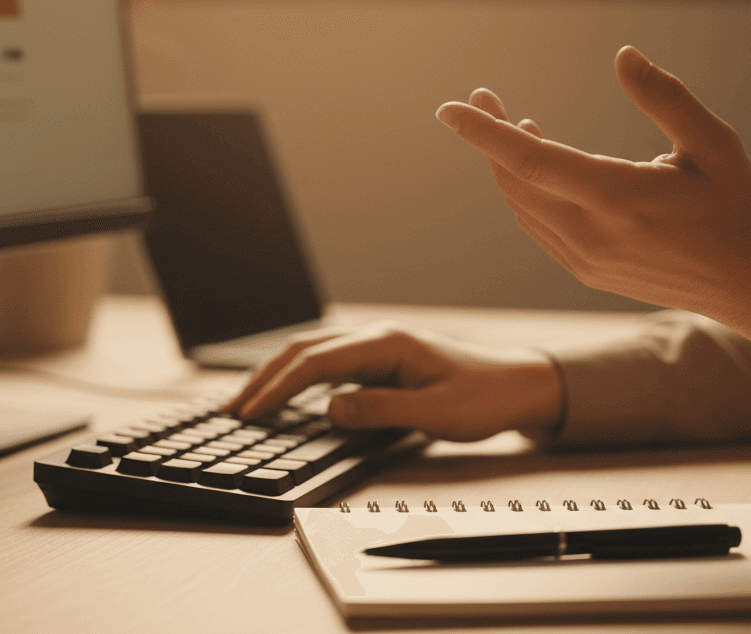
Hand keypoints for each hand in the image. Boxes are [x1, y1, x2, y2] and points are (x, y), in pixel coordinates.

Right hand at [222, 323, 563, 441]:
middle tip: (231, 409)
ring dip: (275, 375)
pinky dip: (297, 376)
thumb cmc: (484, 397)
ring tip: (247, 402)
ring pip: (311, 353)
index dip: (277, 388)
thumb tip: (331, 407)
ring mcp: (377, 346)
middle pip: (303, 350)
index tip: (251, 413)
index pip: (315, 362)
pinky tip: (286, 393)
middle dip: (262, 379)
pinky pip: (327, 363)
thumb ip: (381, 410)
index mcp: (386, 344)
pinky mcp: (380, 359)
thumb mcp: (435, 414)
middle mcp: (376, 338)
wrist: (518, 384)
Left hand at [436, 46, 750, 369]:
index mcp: (619, 198)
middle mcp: (592, 234)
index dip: (484, 133)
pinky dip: (525, 191)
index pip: (530, 161)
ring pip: (521, 204)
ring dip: (508, 164)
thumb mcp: (714, 144)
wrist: (750, 284)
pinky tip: (536, 166)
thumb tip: (624, 54)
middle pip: (514, 180)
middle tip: (485, 97)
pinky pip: (536, 225)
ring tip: (519, 125)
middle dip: (490, 137)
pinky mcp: (583, 271)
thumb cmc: (736, 206)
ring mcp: (584, 258)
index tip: (450, 107)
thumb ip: (665, 98)